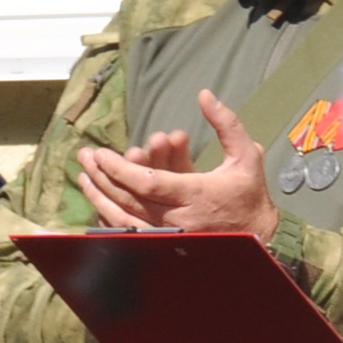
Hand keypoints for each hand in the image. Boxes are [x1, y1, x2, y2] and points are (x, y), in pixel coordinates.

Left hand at [77, 90, 277, 239]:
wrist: (260, 238)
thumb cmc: (249, 194)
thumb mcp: (246, 155)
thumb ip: (226, 124)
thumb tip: (205, 95)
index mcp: (197, 195)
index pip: (149, 183)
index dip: (120, 169)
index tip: (101, 154)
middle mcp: (179, 218)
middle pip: (129, 199)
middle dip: (102, 177)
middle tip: (84, 157)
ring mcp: (170, 236)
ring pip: (124, 218)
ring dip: (99, 197)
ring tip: (82, 176)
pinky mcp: (164, 246)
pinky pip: (129, 233)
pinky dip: (109, 217)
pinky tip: (95, 201)